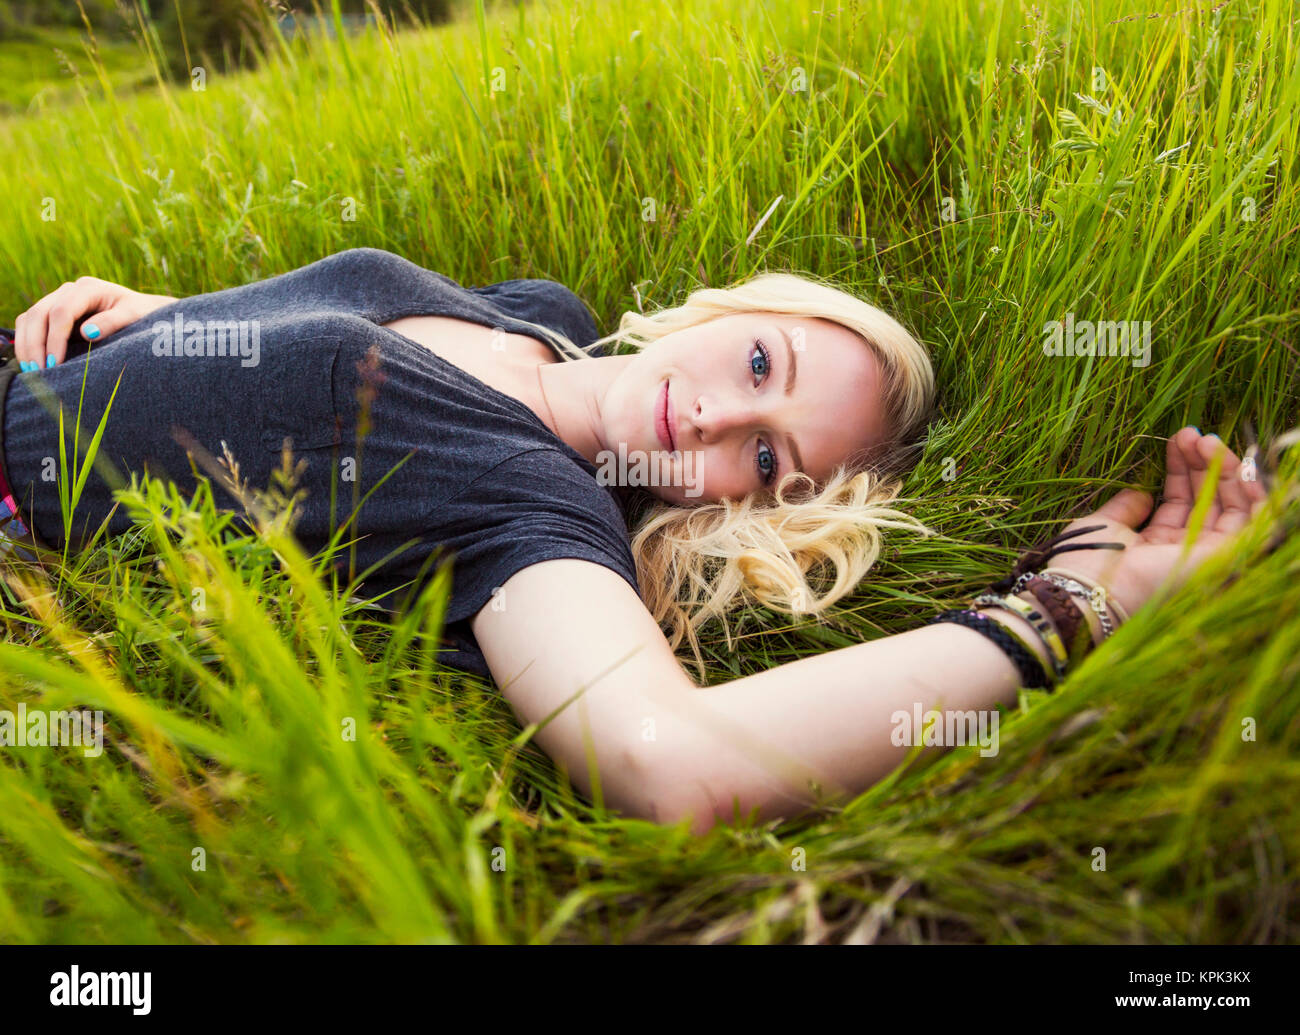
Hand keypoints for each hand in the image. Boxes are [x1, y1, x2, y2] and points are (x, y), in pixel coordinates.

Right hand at [12, 276, 175, 368]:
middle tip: (38, 372)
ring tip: (32, 370)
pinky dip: (26, 341)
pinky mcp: (54, 312)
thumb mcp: (134, 316)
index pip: (62, 312)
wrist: (145, 312)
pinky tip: (32, 362)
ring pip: (30, 317)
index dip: (55, 338)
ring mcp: (59, 299)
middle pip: (39, 313)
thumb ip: (112, 322)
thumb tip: (87, 333)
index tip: (55, 363)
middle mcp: (70, 291)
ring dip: (26, 344)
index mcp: (89, 288)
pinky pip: (31, 323)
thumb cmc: (143, 315)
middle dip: (35, 344)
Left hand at [1044, 427, 1268, 620]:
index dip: (1182, 469)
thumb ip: (1127, 507)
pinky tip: (1239, 466)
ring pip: (1231, 508)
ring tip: (1205, 440)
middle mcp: (1185, 551)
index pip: (1181, 501)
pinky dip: (1252, 493)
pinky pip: (1253, 523)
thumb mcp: (1106, 523)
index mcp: (1157, 546)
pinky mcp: (1223, 559)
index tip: (1177, 439)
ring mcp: (1206, 556)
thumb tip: (1143, 492)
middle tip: (1192, 433)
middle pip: (1207, 501)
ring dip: (1223, 470)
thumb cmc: (1089, 559)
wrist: (1090, 588)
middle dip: (1203, 464)